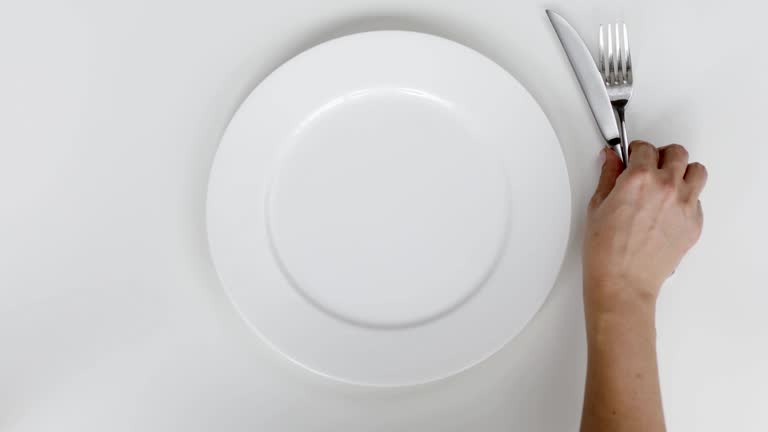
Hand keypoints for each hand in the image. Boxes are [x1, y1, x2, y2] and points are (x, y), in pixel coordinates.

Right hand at [583, 141, 707, 312]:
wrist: (623, 282)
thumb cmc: (606, 252)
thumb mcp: (597, 207)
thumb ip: (608, 177)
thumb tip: (611, 161)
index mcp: (639, 179)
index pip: (645, 148)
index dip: (636, 150)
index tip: (632, 155)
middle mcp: (666, 187)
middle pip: (677, 153)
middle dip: (662, 155)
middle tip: (651, 164)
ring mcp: (685, 205)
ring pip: (697, 171)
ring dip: (682, 171)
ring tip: (669, 181)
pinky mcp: (694, 224)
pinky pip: (697, 200)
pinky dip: (686, 199)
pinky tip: (669, 208)